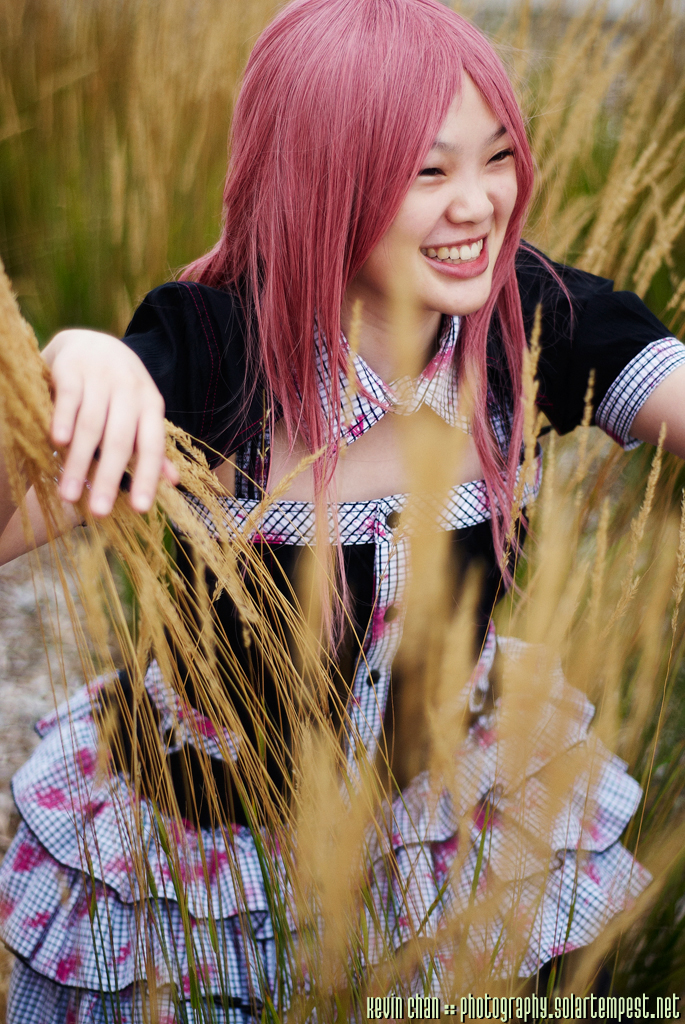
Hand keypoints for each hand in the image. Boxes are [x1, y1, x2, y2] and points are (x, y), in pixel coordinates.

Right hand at [43, 328, 178, 515]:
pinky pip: (69, 398)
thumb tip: (173, 483)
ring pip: (91, 425)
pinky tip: (56, 443)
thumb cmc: (119, 389)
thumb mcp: (140, 413)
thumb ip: (151, 446)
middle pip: (120, 440)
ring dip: (79, 461)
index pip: (152, 446)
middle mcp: (130, 390)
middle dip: (109, 478)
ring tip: (69, 494)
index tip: (140, 509)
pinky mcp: (71, 368)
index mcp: (151, 404)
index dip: (147, 477)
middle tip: (98, 512)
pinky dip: (63, 420)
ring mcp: (100, 377)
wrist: (90, 341)